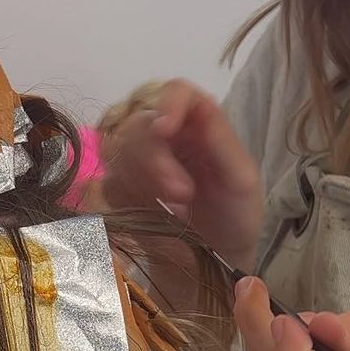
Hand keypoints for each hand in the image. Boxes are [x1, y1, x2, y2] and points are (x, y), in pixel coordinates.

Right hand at [101, 80, 262, 270]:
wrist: (216, 258)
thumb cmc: (236, 215)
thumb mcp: (241, 178)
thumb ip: (220, 138)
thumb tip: (197, 103)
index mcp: (198, 122)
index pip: (175, 92)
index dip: (166, 104)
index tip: (165, 129)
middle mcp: (165, 134)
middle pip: (138, 124)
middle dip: (155, 161)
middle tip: (182, 196)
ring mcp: (138, 160)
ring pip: (116, 151)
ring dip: (143, 183)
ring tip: (176, 212)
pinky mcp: (119, 187)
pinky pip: (108, 181)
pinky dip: (129, 199)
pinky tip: (154, 215)